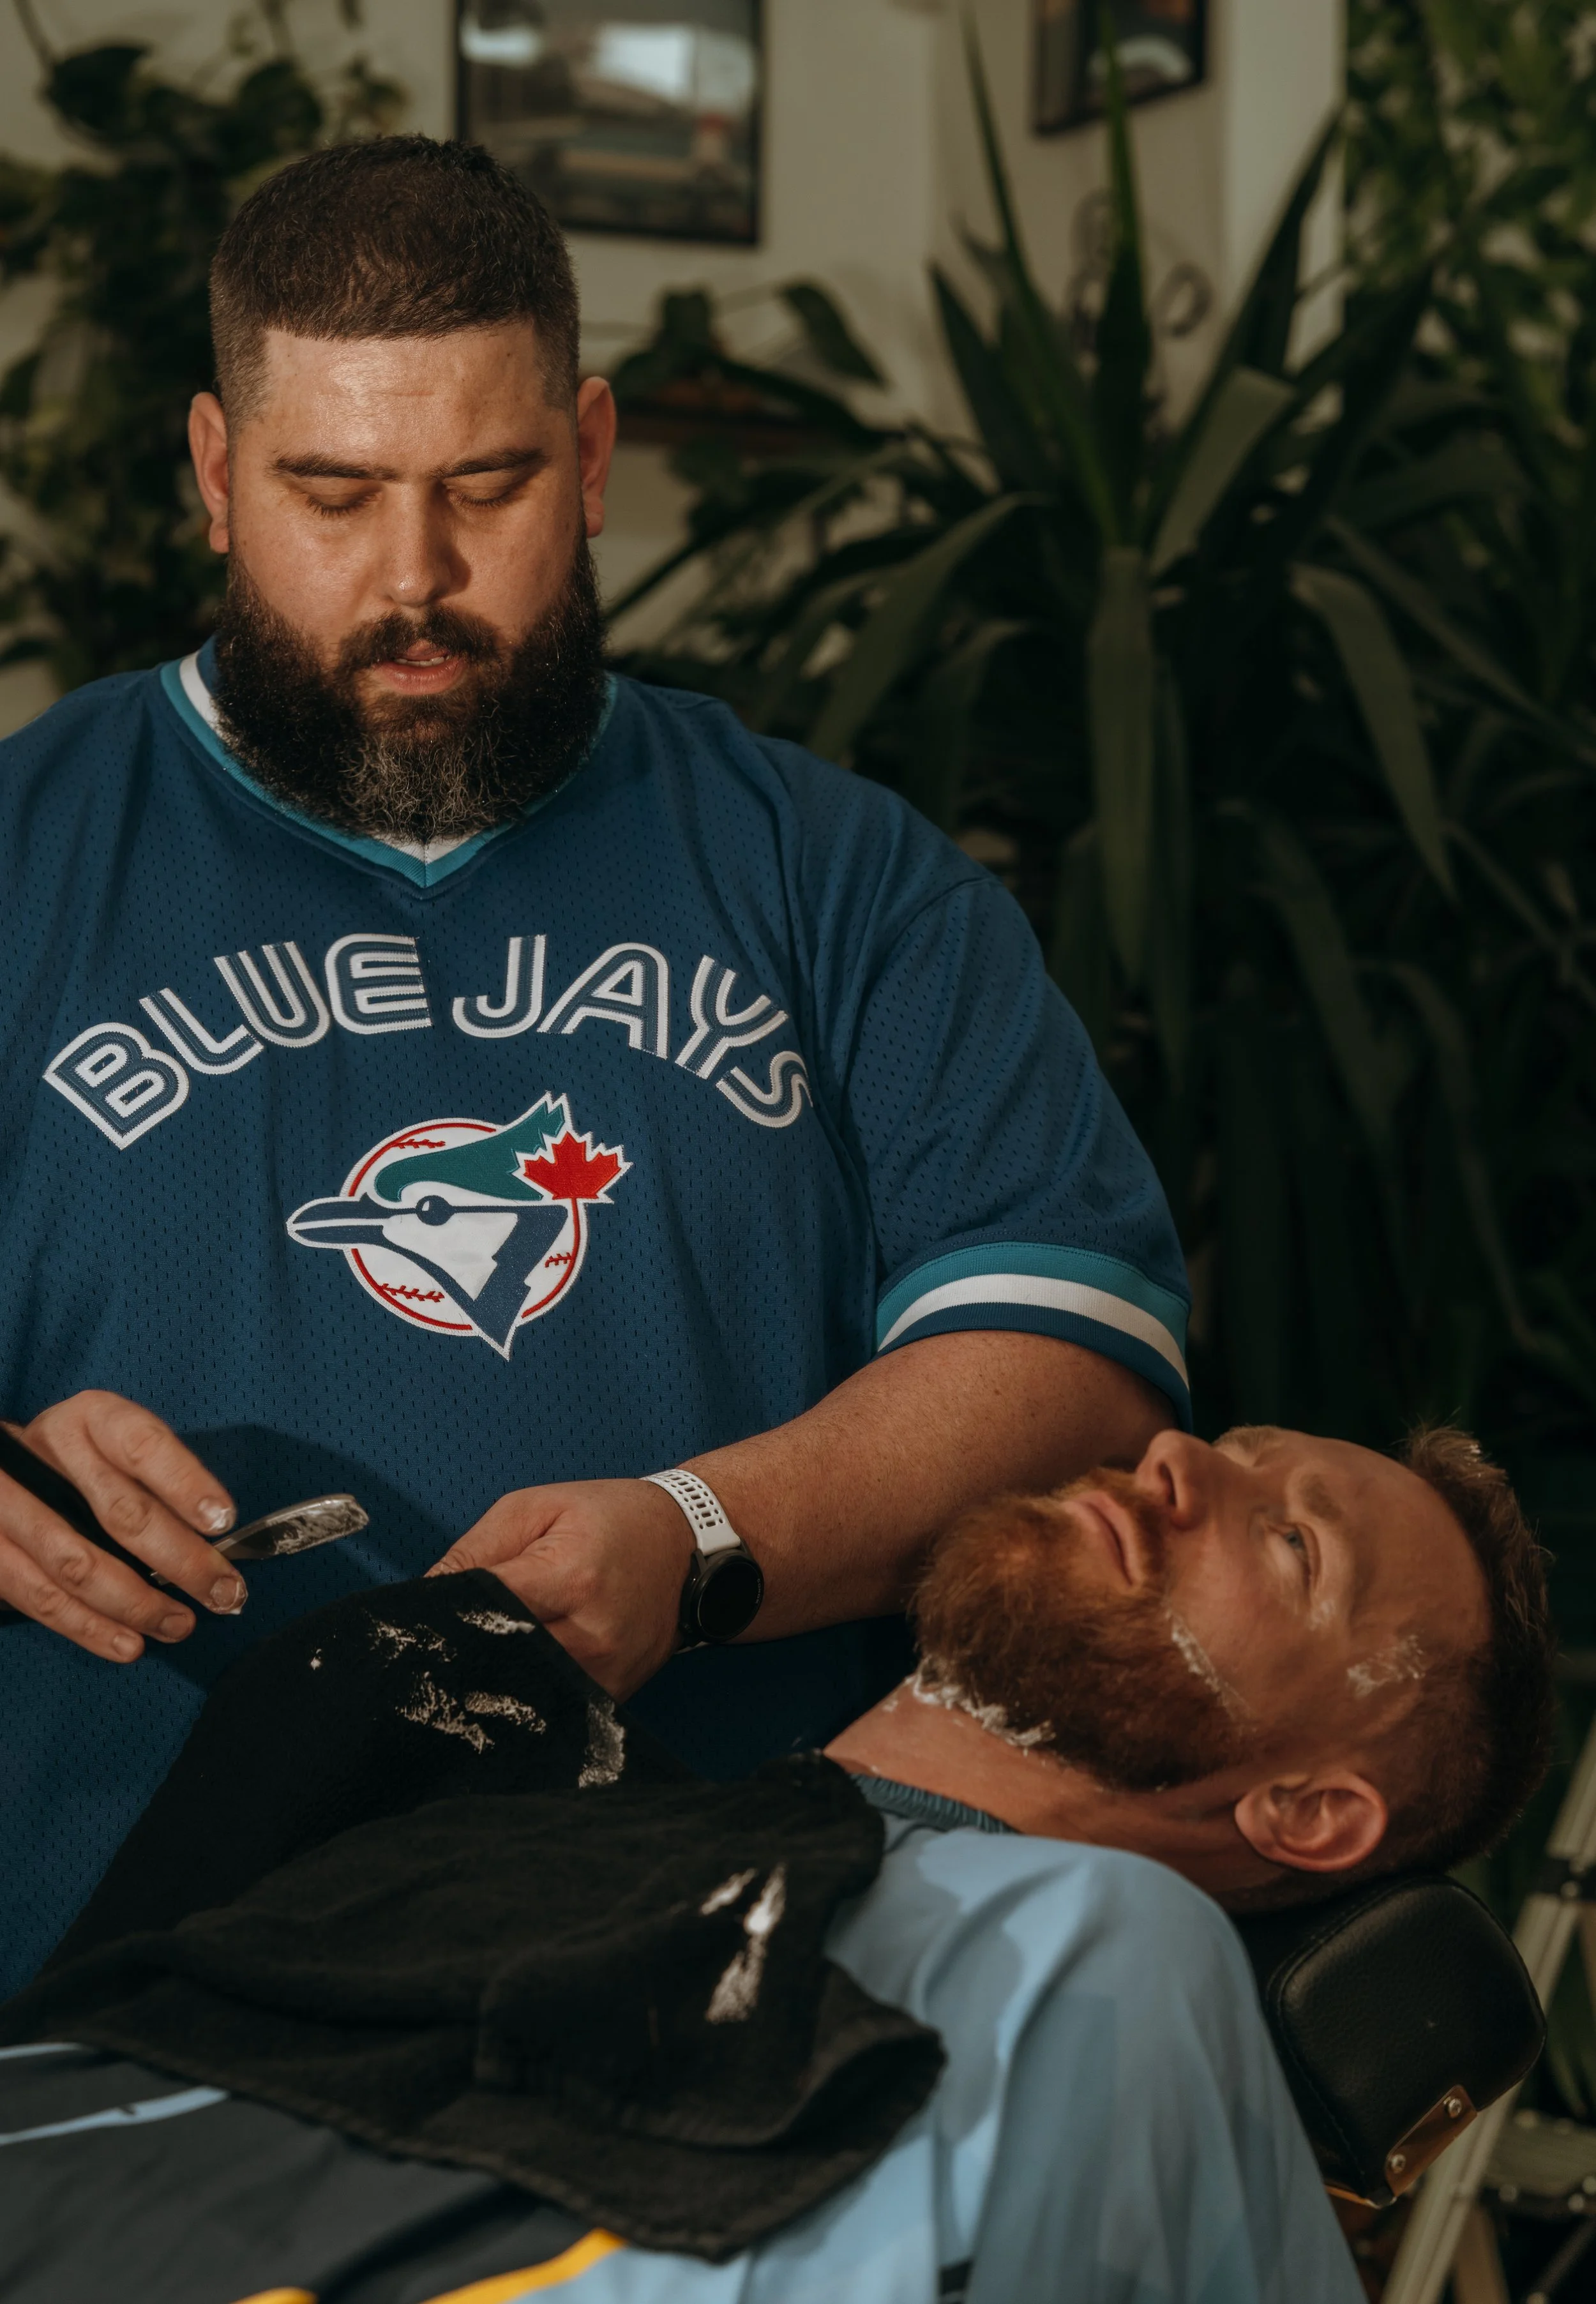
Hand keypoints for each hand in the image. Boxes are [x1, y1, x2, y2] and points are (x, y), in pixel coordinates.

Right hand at [0, 1391, 242, 1661]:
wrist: (8, 1470)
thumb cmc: (86, 1461)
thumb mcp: (119, 1447)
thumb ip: (160, 1482)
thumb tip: (218, 1538)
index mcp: (93, 1418)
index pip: (143, 1445)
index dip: (184, 1483)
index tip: (222, 1519)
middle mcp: (51, 1452)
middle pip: (120, 1512)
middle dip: (180, 1560)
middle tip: (224, 1592)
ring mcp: (10, 1502)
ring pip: (78, 1565)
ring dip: (137, 1605)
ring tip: (180, 1624)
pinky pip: (42, 1598)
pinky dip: (90, 1628)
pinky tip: (129, 1644)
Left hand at [429, 1479, 694, 1697]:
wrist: (686, 1546)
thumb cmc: (612, 1520)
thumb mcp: (536, 1508)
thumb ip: (475, 1551)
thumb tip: (420, 1597)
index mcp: (571, 1576)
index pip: (484, 1610)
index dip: (441, 1616)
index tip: (412, 1622)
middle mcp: (593, 1633)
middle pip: (499, 1660)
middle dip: (459, 1653)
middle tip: (428, 1649)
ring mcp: (608, 1672)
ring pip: (522, 1692)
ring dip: (489, 1677)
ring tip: (469, 1658)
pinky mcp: (614, 1694)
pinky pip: (553, 1706)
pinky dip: (525, 1691)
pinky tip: (510, 1673)